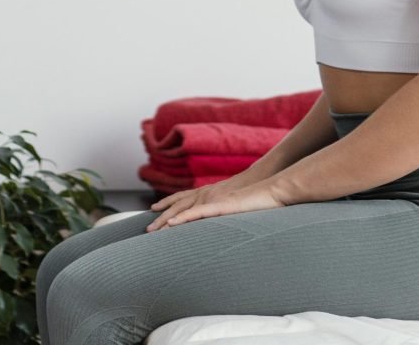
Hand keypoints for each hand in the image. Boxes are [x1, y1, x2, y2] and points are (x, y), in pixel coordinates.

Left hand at [145, 179, 284, 231]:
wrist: (271, 188)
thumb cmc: (258, 197)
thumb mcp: (238, 205)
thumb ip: (228, 210)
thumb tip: (224, 217)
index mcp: (211, 193)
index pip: (184, 198)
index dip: (169, 203)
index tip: (155, 210)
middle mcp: (207, 194)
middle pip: (179, 205)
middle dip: (161, 216)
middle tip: (147, 228)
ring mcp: (212, 199)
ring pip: (183, 210)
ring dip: (166, 220)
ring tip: (152, 230)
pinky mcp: (220, 206)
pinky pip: (197, 213)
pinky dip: (182, 218)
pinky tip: (171, 224)